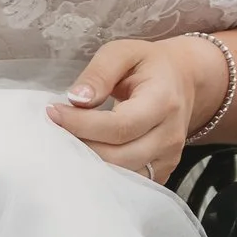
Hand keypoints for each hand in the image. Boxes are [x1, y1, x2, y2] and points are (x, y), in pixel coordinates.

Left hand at [47, 33, 220, 183]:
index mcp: (163, 101)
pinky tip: (86, 157)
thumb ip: (100, 72)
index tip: (53, 113)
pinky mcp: (161, 173)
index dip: (81, 124)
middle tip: (55, 131)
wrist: (183, 80)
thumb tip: (76, 100)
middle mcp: (170, 135)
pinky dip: (103, 175)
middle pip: (118, 157)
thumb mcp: (124, 53)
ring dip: (88, 164)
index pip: (119, 126)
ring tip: (67, 144)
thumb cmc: (148, 65)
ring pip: (121, 176)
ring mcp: (168, 158)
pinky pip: (127, 184)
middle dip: (80, 147)